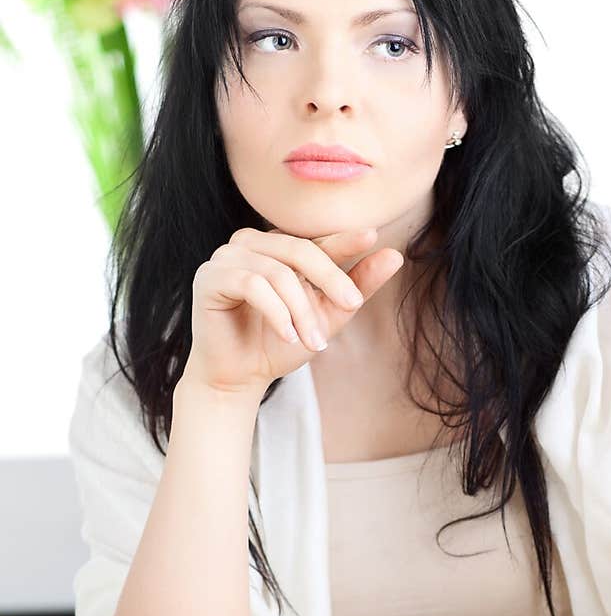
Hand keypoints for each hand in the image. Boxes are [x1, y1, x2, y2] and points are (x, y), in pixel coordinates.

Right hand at [183, 226, 404, 396]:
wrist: (239, 378)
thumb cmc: (279, 344)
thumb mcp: (327, 317)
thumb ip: (357, 287)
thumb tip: (395, 255)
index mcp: (278, 247)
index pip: (315, 240)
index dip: (344, 240)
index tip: (374, 236)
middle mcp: (251, 243)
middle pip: (299, 250)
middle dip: (329, 279)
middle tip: (351, 305)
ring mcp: (226, 257)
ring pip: (278, 272)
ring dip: (301, 310)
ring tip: (314, 342)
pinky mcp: (209, 277)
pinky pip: (252, 284)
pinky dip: (277, 313)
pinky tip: (288, 337)